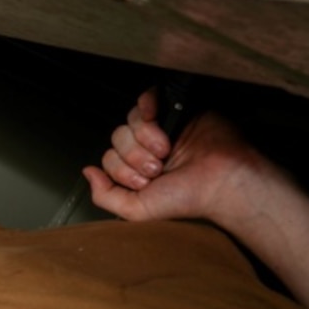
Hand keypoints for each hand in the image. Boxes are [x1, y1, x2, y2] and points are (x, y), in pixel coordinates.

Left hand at [82, 87, 274, 230]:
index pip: (109, 158)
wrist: (221, 181)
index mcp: (137, 169)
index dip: (122, 171)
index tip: (147, 182)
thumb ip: (105, 196)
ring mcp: (161, 127)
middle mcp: (147, 147)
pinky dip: (146, 105)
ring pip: (130, 121)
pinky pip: (147, 98)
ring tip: (166, 151)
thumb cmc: (186, 198)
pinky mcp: (176, 110)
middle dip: (134, 156)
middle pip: (118, 138)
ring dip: (145, 138)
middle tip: (158, 168)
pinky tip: (155, 117)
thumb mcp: (136, 209)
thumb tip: (87, 172)